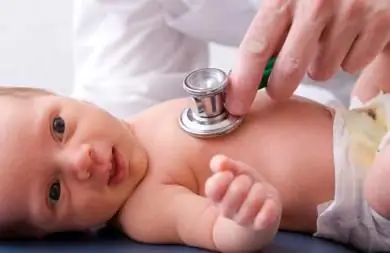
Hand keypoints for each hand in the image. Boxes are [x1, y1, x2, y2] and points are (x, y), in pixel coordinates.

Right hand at [205, 155, 280, 229]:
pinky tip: (269, 202)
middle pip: (231, 198)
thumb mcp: (236, 169)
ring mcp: (243, 220)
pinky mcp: (260, 225)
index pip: (212, 190)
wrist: (264, 203)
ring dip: (257, 192)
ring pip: (249, 207)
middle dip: (243, 183)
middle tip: (247, 180)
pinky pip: (263, 220)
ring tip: (260, 188)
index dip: (220, 180)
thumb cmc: (246, 183)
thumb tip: (220, 163)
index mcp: (217, 196)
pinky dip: (268, 209)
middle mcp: (227, 210)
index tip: (229, 174)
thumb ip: (225, 163)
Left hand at [227, 0, 389, 114]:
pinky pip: (353, 64)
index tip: (236, 105)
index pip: (255, 48)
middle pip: (288, 71)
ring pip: (322, 71)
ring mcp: (350, 12)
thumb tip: (254, 81)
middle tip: (283, 82)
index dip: (242, 83)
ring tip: (328, 40)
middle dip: (282, 85)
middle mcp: (316, 3)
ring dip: (321, 64)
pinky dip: (351, 57)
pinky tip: (353, 36)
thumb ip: (274, 35)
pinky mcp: (381, 21)